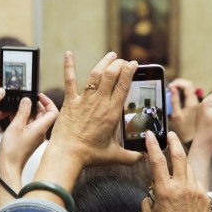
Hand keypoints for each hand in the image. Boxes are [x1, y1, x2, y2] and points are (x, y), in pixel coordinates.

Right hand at [0, 94, 58, 207]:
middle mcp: (40, 131)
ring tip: (16, 106)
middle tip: (24, 99)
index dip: (48, 101)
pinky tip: (12, 115)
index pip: (53, 112)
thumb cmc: (13, 150)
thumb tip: (27, 100)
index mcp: (41, 128)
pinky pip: (28, 125)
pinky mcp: (28, 139)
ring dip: (26, 111)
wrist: (9, 167)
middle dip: (34, 105)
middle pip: (43, 114)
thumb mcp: (16, 126)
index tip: (39, 95)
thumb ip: (22, 111)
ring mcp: (34, 136)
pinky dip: (22, 119)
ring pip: (34, 119)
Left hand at [46, 51, 142, 167]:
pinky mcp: (70, 101)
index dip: (129, 71)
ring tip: (111, 55)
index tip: (134, 64)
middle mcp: (99, 103)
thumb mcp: (114, 156)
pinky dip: (69, 66)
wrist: (67, 155)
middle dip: (119, 64)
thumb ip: (132, 156)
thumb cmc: (89, 155)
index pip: (124, 85)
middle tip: (123, 61)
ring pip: (96, 74)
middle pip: (111, 75)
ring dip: (104, 62)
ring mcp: (84, 100)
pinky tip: (69, 54)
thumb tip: (144, 157)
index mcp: (112, 113)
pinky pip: (70, 80)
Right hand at [141, 131, 211, 211]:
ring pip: (188, 167)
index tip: (150, 135)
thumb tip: (149, 197)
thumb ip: (146, 204)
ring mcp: (195, 190)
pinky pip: (196, 180)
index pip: (157, 161)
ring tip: (176, 163)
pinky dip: (189, 179)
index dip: (153, 145)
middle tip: (171, 133)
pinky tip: (185, 186)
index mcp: (165, 191)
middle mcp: (181, 187)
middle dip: (174, 141)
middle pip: (179, 155)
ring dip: (181, 162)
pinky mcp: (205, 196)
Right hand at [168, 78, 198, 142]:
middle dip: (179, 84)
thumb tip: (173, 89)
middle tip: (170, 87)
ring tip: (172, 92)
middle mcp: (196, 102)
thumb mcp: (176, 115)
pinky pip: (190, 96)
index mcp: (192, 102)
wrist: (192, 139)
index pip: (188, 85)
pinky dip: (183, 94)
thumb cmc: (185, 130)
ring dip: (181, 88)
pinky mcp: (195, 107)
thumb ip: (175, 100)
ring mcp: (196, 104)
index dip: (178, 83)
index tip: (170, 86)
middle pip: (189, 86)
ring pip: (190, 90)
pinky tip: (177, 97)